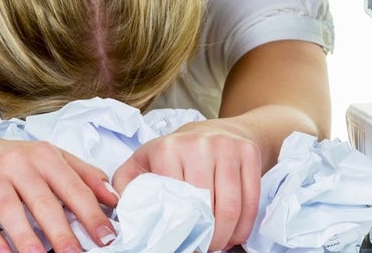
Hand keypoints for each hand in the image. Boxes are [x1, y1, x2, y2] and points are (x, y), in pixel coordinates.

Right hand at [0, 126, 118, 252]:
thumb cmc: (13, 159)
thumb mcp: (50, 158)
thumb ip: (83, 175)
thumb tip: (113, 198)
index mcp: (44, 155)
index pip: (72, 186)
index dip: (91, 213)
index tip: (106, 236)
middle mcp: (18, 162)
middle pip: (43, 201)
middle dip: (62, 232)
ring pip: (10, 209)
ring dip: (27, 237)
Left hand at [111, 119, 261, 250]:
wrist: (213, 131)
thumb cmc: (174, 154)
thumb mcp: (141, 163)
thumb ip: (126, 186)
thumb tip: (120, 210)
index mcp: (167, 148)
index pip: (175, 201)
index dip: (178, 229)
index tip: (179, 243)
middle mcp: (198, 145)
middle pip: (205, 207)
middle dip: (205, 237)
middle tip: (201, 248)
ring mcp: (226, 147)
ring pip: (231, 207)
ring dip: (226, 236)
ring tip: (217, 245)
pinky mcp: (248, 153)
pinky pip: (251, 200)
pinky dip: (244, 225)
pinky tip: (234, 234)